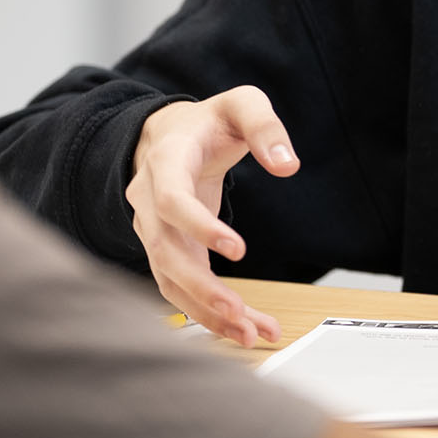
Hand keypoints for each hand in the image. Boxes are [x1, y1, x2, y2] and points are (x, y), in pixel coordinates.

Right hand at [126, 86, 300, 346]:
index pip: (172, 200)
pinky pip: (180, 287)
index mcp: (166, 162)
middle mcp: (149, 202)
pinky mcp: (167, 250)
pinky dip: (206, 311)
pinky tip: (240, 328)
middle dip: (200, 286)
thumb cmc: (208, 121)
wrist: (168, 134)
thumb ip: (264, 126)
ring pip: (169, 279)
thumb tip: (287, 164)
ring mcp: (153, 230)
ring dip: (204, 310)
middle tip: (238, 311)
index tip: (236, 249)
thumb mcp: (241, 104)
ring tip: (248, 333)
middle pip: (164, 252)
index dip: (199, 226)